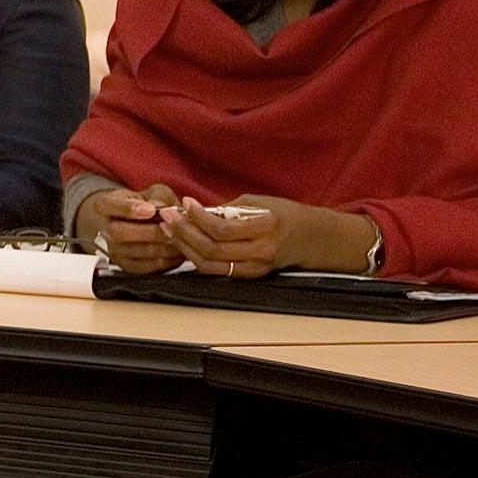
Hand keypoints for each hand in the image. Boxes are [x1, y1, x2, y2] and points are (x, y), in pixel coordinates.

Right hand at [77, 183, 184, 274]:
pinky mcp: (126, 265)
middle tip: (169, 228)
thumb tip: (163, 209)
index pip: (107, 206)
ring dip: (160, 247)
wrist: (138, 223)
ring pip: (133, 251)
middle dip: (148, 232)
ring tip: (179, 239)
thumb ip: (158, 197)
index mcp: (105, 205)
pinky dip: (164, 260)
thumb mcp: (153, 193)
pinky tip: (176, 251)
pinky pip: (144, 266)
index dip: (128, 208)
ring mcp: (113, 249)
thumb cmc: (145, 204)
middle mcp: (104, 229)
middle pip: (118, 232)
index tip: (150, 209)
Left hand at [159, 192, 379, 278]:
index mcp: (266, 228)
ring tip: (169, 229)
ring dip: (185, 247)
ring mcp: (255, 268)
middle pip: (212, 250)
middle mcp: (261, 252)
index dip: (199, 217)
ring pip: (210, 265)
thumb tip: (192, 210)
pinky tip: (184, 243)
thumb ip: (226, 209)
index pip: (223, 229)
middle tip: (167, 216)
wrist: (310, 237)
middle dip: (184, 232)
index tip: (185, 202)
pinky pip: (216, 271)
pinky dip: (196, 258)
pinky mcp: (249, 275)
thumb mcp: (257, 202)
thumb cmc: (282, 213)